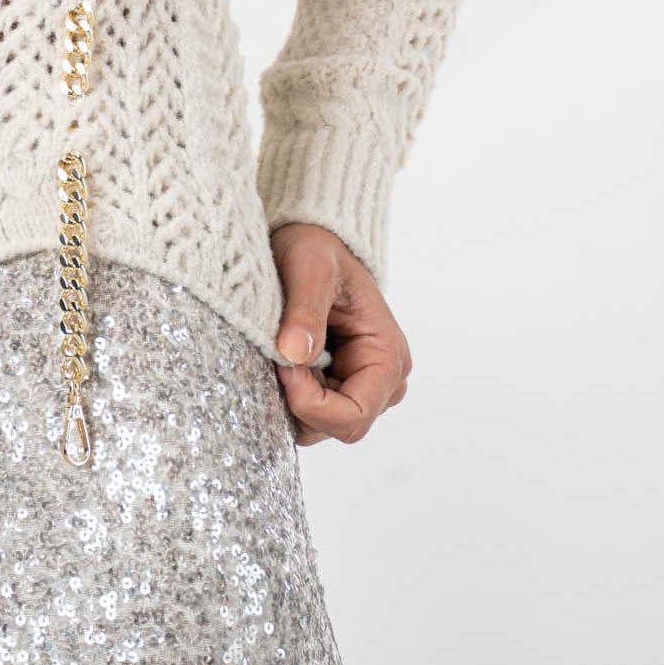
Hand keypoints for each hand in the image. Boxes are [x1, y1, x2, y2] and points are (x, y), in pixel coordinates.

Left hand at [268, 221, 411, 447]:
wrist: (312, 239)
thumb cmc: (317, 247)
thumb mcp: (309, 267)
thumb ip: (305, 311)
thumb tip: (295, 356)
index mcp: (387, 354)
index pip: (355, 414)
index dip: (313, 404)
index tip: (283, 368)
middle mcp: (382, 379)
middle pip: (340, 426)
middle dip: (301, 403)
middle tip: (276, 359)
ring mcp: (359, 384)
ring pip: (322, 425)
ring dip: (293, 400)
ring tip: (278, 354)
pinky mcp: (337, 384)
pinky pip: (311, 410)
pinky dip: (290, 394)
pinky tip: (280, 360)